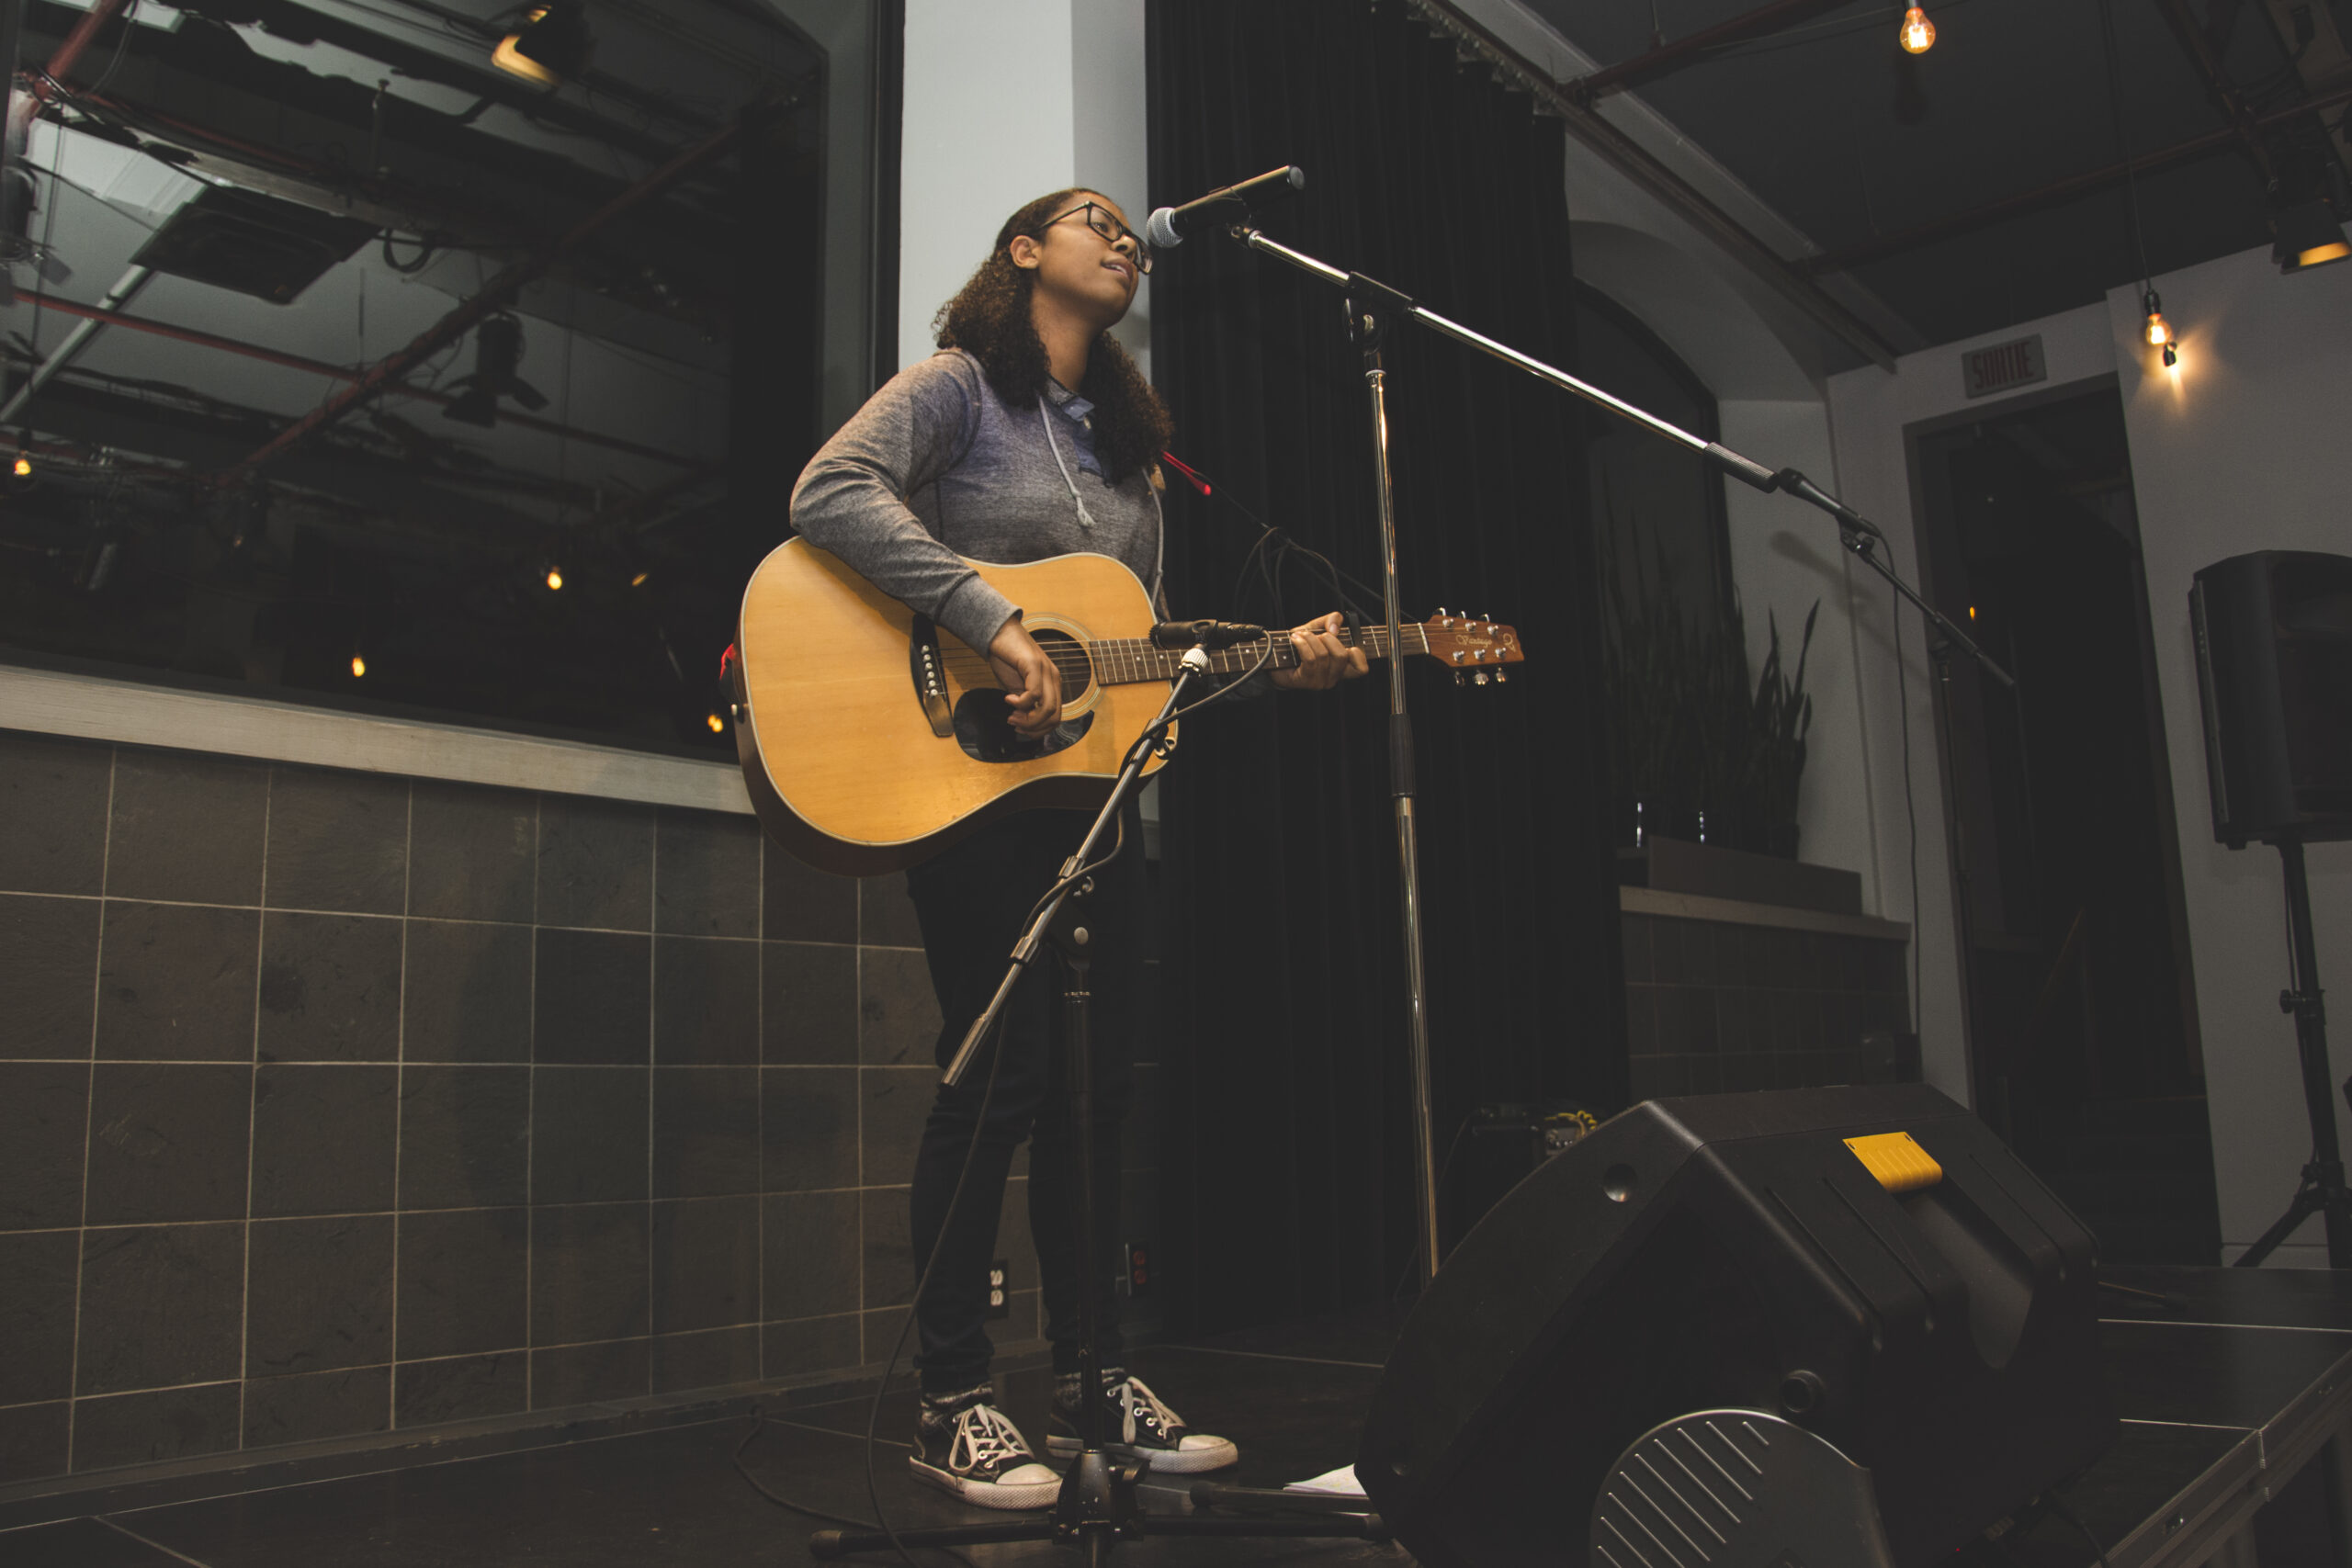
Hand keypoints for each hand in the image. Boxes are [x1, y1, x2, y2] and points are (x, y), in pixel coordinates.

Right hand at [987, 616, 1062, 736]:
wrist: (999, 632)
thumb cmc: (1007, 658)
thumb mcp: (1017, 687)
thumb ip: (1024, 704)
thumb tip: (1026, 722)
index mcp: (1052, 685)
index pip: (1056, 717)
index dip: (1038, 730)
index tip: (1020, 728)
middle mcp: (1054, 678)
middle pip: (1055, 717)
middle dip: (1034, 728)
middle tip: (1015, 724)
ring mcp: (1046, 671)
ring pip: (1048, 709)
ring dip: (1028, 720)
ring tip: (1012, 716)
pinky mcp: (1035, 664)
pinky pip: (1034, 693)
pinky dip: (1021, 703)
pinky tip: (1008, 699)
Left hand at [1270, 611, 1370, 690]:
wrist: (1276, 656)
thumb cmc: (1300, 643)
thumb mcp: (1319, 626)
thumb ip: (1332, 620)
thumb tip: (1335, 628)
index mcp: (1342, 667)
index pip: (1361, 669)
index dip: (1358, 654)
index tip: (1345, 643)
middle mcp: (1333, 677)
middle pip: (1342, 655)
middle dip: (1328, 638)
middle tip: (1317, 635)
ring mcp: (1320, 682)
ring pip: (1323, 655)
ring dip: (1310, 639)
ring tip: (1300, 635)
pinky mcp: (1305, 681)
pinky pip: (1309, 659)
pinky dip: (1302, 644)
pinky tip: (1295, 639)